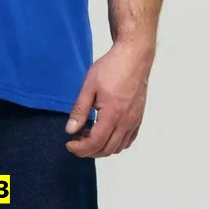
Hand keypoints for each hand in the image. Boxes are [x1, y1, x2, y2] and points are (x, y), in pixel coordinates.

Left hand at [64, 39, 154, 157]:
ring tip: (89, 134)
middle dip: (89, 151)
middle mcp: (126, 123)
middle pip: (107, 149)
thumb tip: (70, 130)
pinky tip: (105, 132)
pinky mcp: (139, 118)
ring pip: (118, 147)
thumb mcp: (89, 86)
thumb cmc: (110, 68)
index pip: (96, 143)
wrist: (133, 57)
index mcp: (112, 115)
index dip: (80, 149)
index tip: (69, 143)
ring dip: (102, 147)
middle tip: (76, 140)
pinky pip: (128, 139)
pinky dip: (115, 143)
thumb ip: (80, 110)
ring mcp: (134, 121)